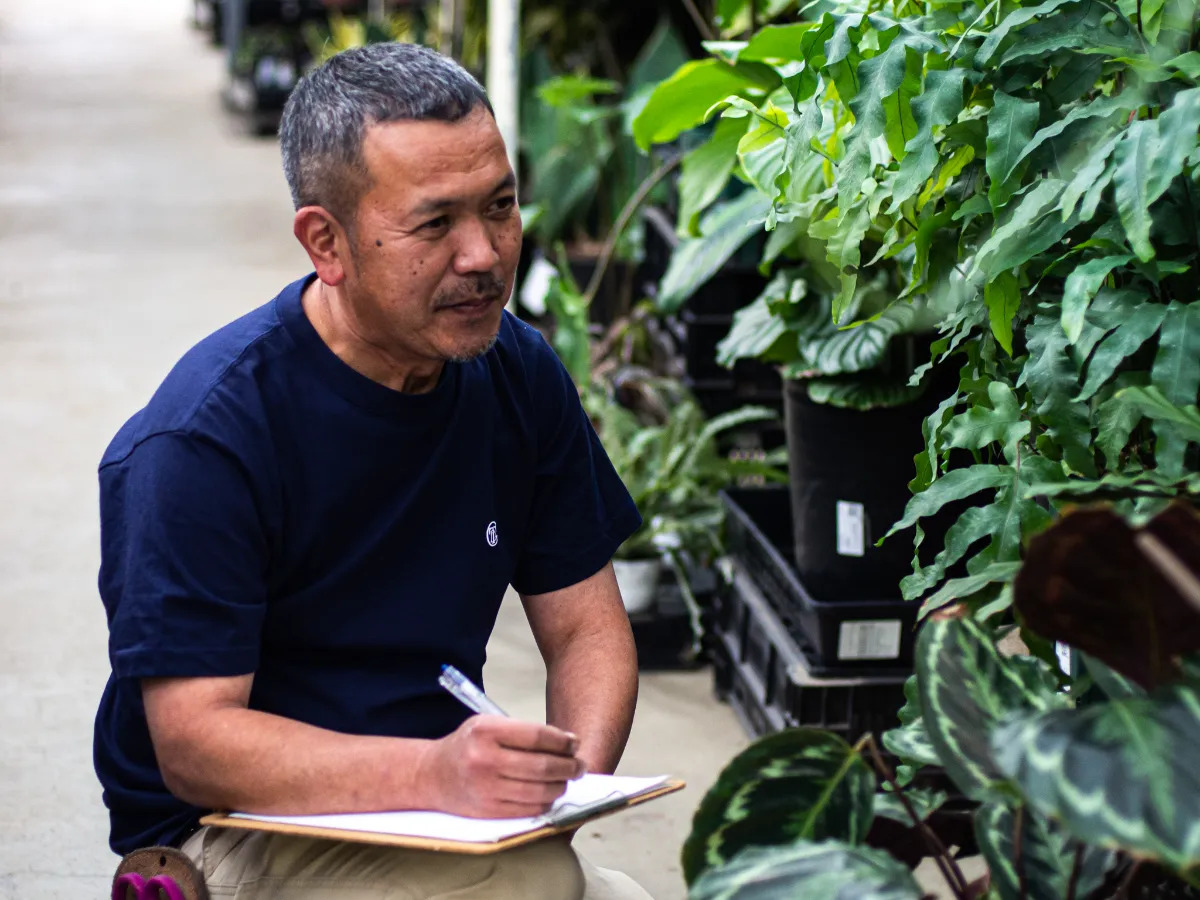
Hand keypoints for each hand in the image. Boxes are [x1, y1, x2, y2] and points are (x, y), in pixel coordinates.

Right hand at [417, 717, 585, 817]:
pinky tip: (551, 794)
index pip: (537, 736)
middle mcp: (485, 760)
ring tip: (568, 779)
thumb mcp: (487, 725)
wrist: (431, 775)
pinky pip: (528, 809)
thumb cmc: (467, 746)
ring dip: (561, 786)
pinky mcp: (488, 811)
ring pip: (539, 790)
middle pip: (542, 765)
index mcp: (486, 731)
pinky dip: (546, 802)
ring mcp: (486, 788)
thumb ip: (522, 731)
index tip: (574, 744)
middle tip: (580, 765)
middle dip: (569, 766)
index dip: (562, 741)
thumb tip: (565, 743)